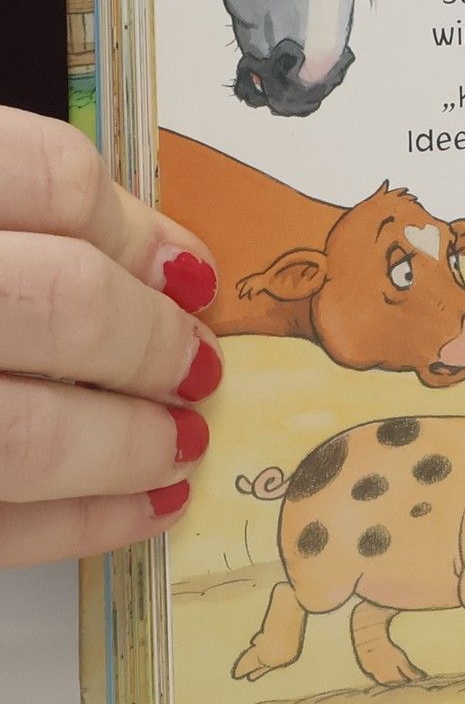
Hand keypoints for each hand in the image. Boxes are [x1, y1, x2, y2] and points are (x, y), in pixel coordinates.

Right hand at [0, 108, 223, 567]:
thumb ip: (29, 208)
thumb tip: (169, 262)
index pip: (50, 178)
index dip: (138, 232)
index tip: (191, 273)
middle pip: (63, 305)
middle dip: (151, 344)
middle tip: (197, 366)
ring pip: (27, 433)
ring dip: (128, 442)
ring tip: (178, 443)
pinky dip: (78, 525)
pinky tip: (144, 508)